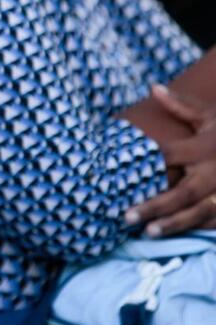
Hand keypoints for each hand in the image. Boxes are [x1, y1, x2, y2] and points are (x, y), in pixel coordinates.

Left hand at [124, 86, 215, 236]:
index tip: (118, 173)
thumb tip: (153, 88)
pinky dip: (195, 228)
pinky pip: (214, 221)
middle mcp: (215, 171)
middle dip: (156, 205)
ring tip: (148, 232)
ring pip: (200, 212)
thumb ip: (182, 106)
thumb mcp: (212, 115)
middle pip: (183, 192)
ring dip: (174, 223)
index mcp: (205, 147)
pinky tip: (173, 236)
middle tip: (126, 217)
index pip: (169, 156)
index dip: (146, 164)